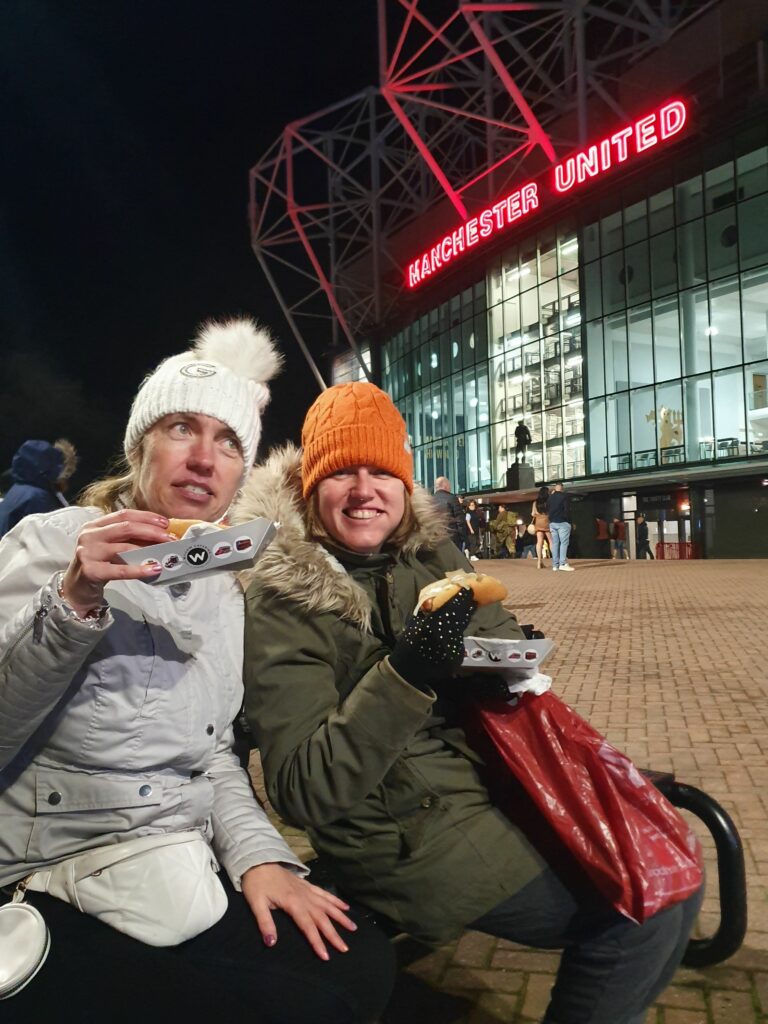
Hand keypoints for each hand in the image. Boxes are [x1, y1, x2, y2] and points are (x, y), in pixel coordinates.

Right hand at [61, 509, 172, 615]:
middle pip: (126, 527)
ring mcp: (88, 552)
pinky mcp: (89, 570)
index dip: (146, 517)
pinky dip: (138, 569)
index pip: (124, 514)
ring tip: (166, 555)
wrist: (76, 588)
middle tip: (170, 538)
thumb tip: (160, 536)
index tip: (165, 522)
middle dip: (152, 531)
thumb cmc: (98, 565)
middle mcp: (90, 535)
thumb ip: (129, 539)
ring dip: (148, 550)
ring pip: (124, 547)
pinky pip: (119, 569)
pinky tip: (153, 569)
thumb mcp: (111, 547)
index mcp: (96, 525)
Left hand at [241, 863, 356, 960]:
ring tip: (353, 928)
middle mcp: (304, 897)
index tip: (326, 956)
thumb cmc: (256, 884)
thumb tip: (271, 943)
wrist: (258, 860)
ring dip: (340, 917)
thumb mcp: (256, 904)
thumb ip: (265, 923)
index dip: (317, 941)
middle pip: (322, 918)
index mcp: (292, 903)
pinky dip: (335, 901)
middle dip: (334, 934)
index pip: (308, 926)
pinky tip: (345, 907)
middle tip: (345, 948)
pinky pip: (324, 894)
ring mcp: (307, 890)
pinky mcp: (307, 885)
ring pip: (327, 905)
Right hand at [389, 586, 473, 685]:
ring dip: (460, 623)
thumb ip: (429, 611)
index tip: (469, 590)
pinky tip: (448, 638)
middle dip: (467, 607)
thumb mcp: (415, 623)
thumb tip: (442, 596)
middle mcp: (446, 637)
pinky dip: (455, 637)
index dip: (463, 598)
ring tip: (457, 618)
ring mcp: (453, 649)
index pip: (453, 607)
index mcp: (432, 625)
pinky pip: (459, 642)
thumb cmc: (409, 643)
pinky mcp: (457, 658)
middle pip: (462, 617)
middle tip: (472, 600)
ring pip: (462, 630)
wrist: (408, 671)